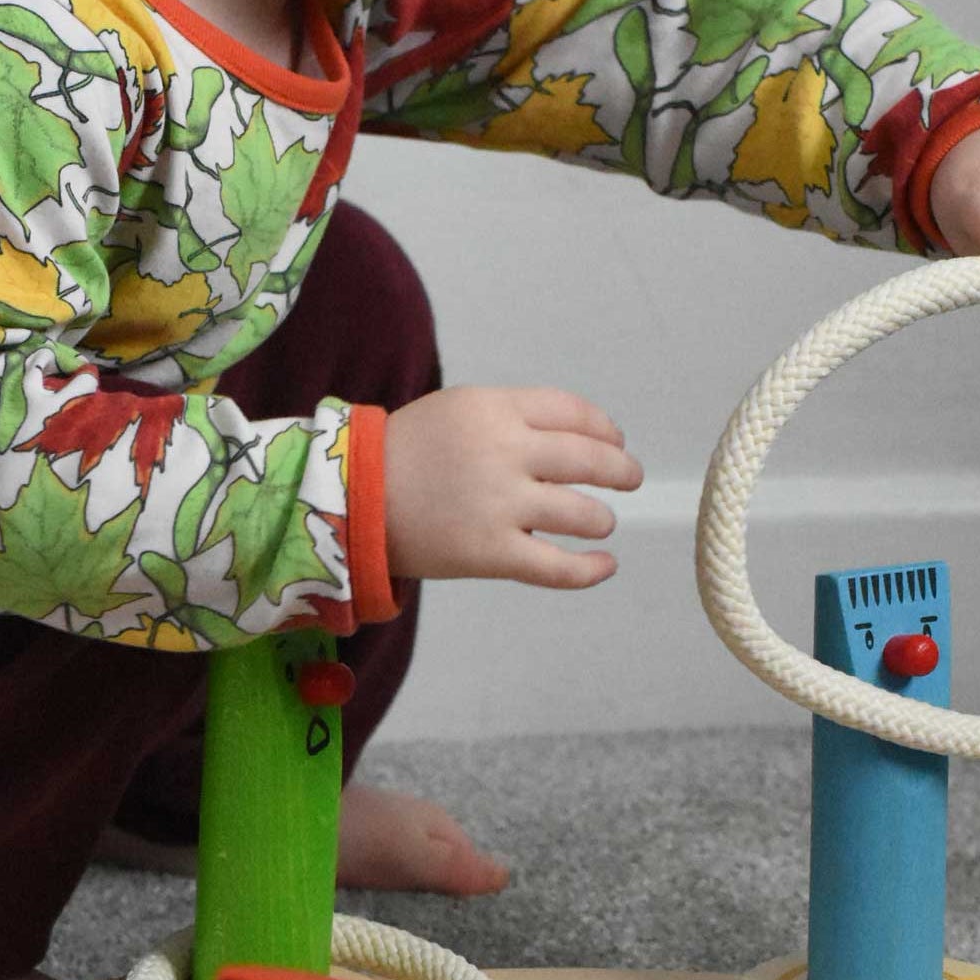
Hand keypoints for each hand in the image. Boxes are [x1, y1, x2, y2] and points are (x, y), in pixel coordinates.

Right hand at [383, 386, 642, 588]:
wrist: (350, 498)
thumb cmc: (402, 455)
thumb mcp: (456, 411)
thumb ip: (509, 419)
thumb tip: (569, 439)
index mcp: (495, 410)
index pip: (572, 412)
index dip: (604, 429)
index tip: (615, 440)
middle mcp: (504, 452)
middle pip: (588, 459)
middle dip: (619, 470)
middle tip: (629, 478)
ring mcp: (500, 505)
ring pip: (582, 513)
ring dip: (600, 518)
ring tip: (600, 522)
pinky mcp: (491, 553)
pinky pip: (557, 567)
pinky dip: (590, 569)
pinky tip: (606, 565)